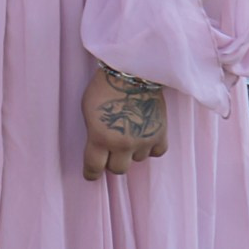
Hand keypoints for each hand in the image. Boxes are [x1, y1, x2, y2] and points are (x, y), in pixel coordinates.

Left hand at [81, 64, 168, 179]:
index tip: (91, 175)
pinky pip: (156, 152)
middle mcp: (123, 144)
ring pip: (137, 160)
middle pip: (118, 169)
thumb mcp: (87, 110)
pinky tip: (145, 136)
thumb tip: (98, 148)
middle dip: (112, 161)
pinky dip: (151, 148)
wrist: (133, 72)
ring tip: (129, 133)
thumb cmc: (104, 87)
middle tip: (110, 152)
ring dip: (132, 152)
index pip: (94, 167)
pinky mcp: (161, 134)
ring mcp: (144, 141)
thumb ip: (93, 132)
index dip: (91, 173)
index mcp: (100, 137)